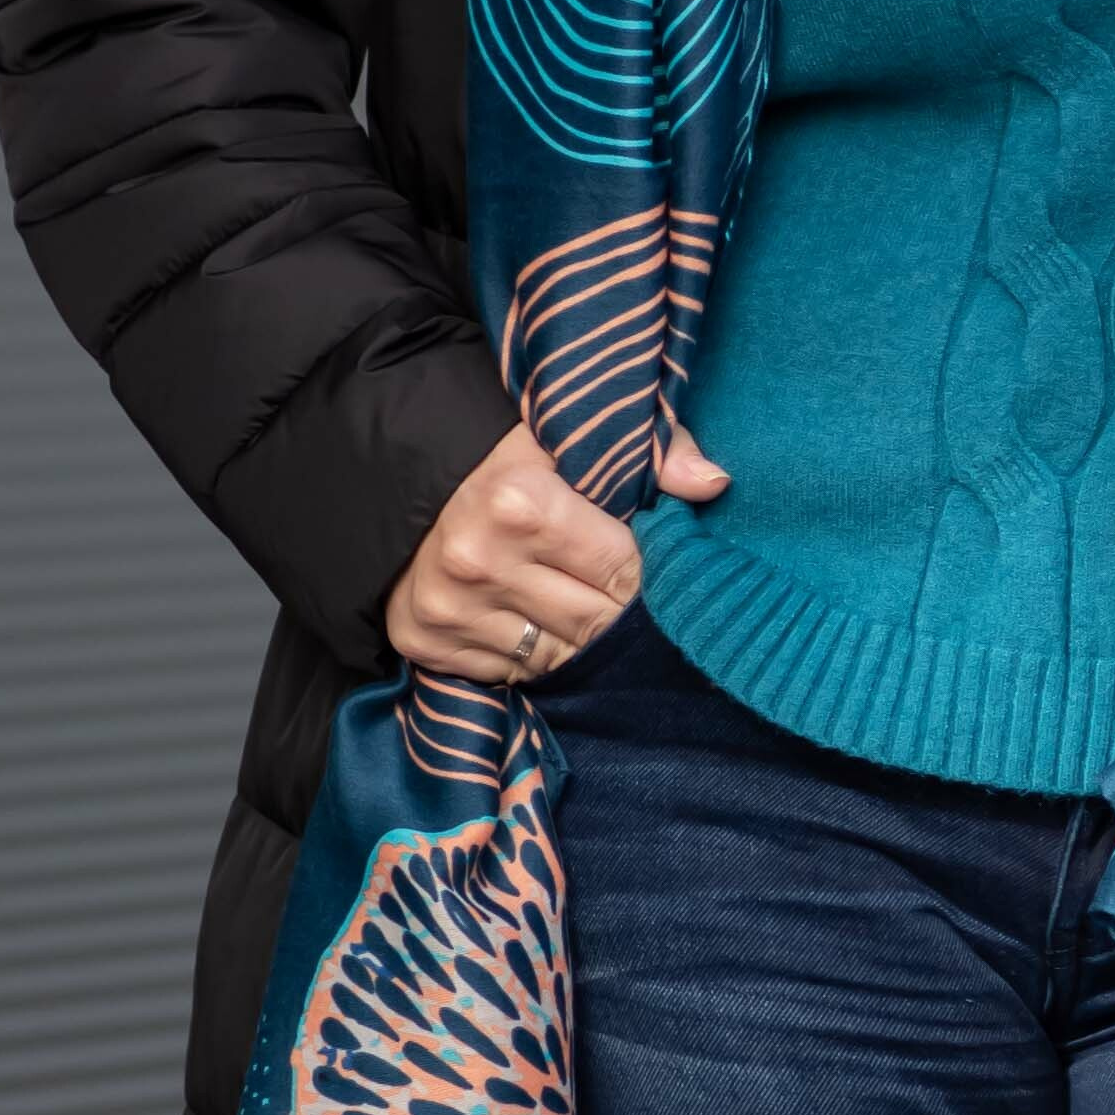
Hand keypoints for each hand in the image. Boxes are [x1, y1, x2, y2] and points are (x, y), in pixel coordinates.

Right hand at [383, 418, 726, 682]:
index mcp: (520, 502)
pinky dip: (533, 659)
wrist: (400, 483)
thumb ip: (651, 453)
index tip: (652, 565)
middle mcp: (477, 560)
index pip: (625, 570)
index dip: (648, 572)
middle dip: (621, 615)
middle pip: (595, 624)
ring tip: (583, 609)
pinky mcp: (424, 641)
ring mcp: (447, 607)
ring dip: (581, 644)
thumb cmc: (506, 461)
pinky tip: (535, 624)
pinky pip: (512, 676)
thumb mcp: (571, 438)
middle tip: (627, 598)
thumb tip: (714, 484)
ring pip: (558, 659)